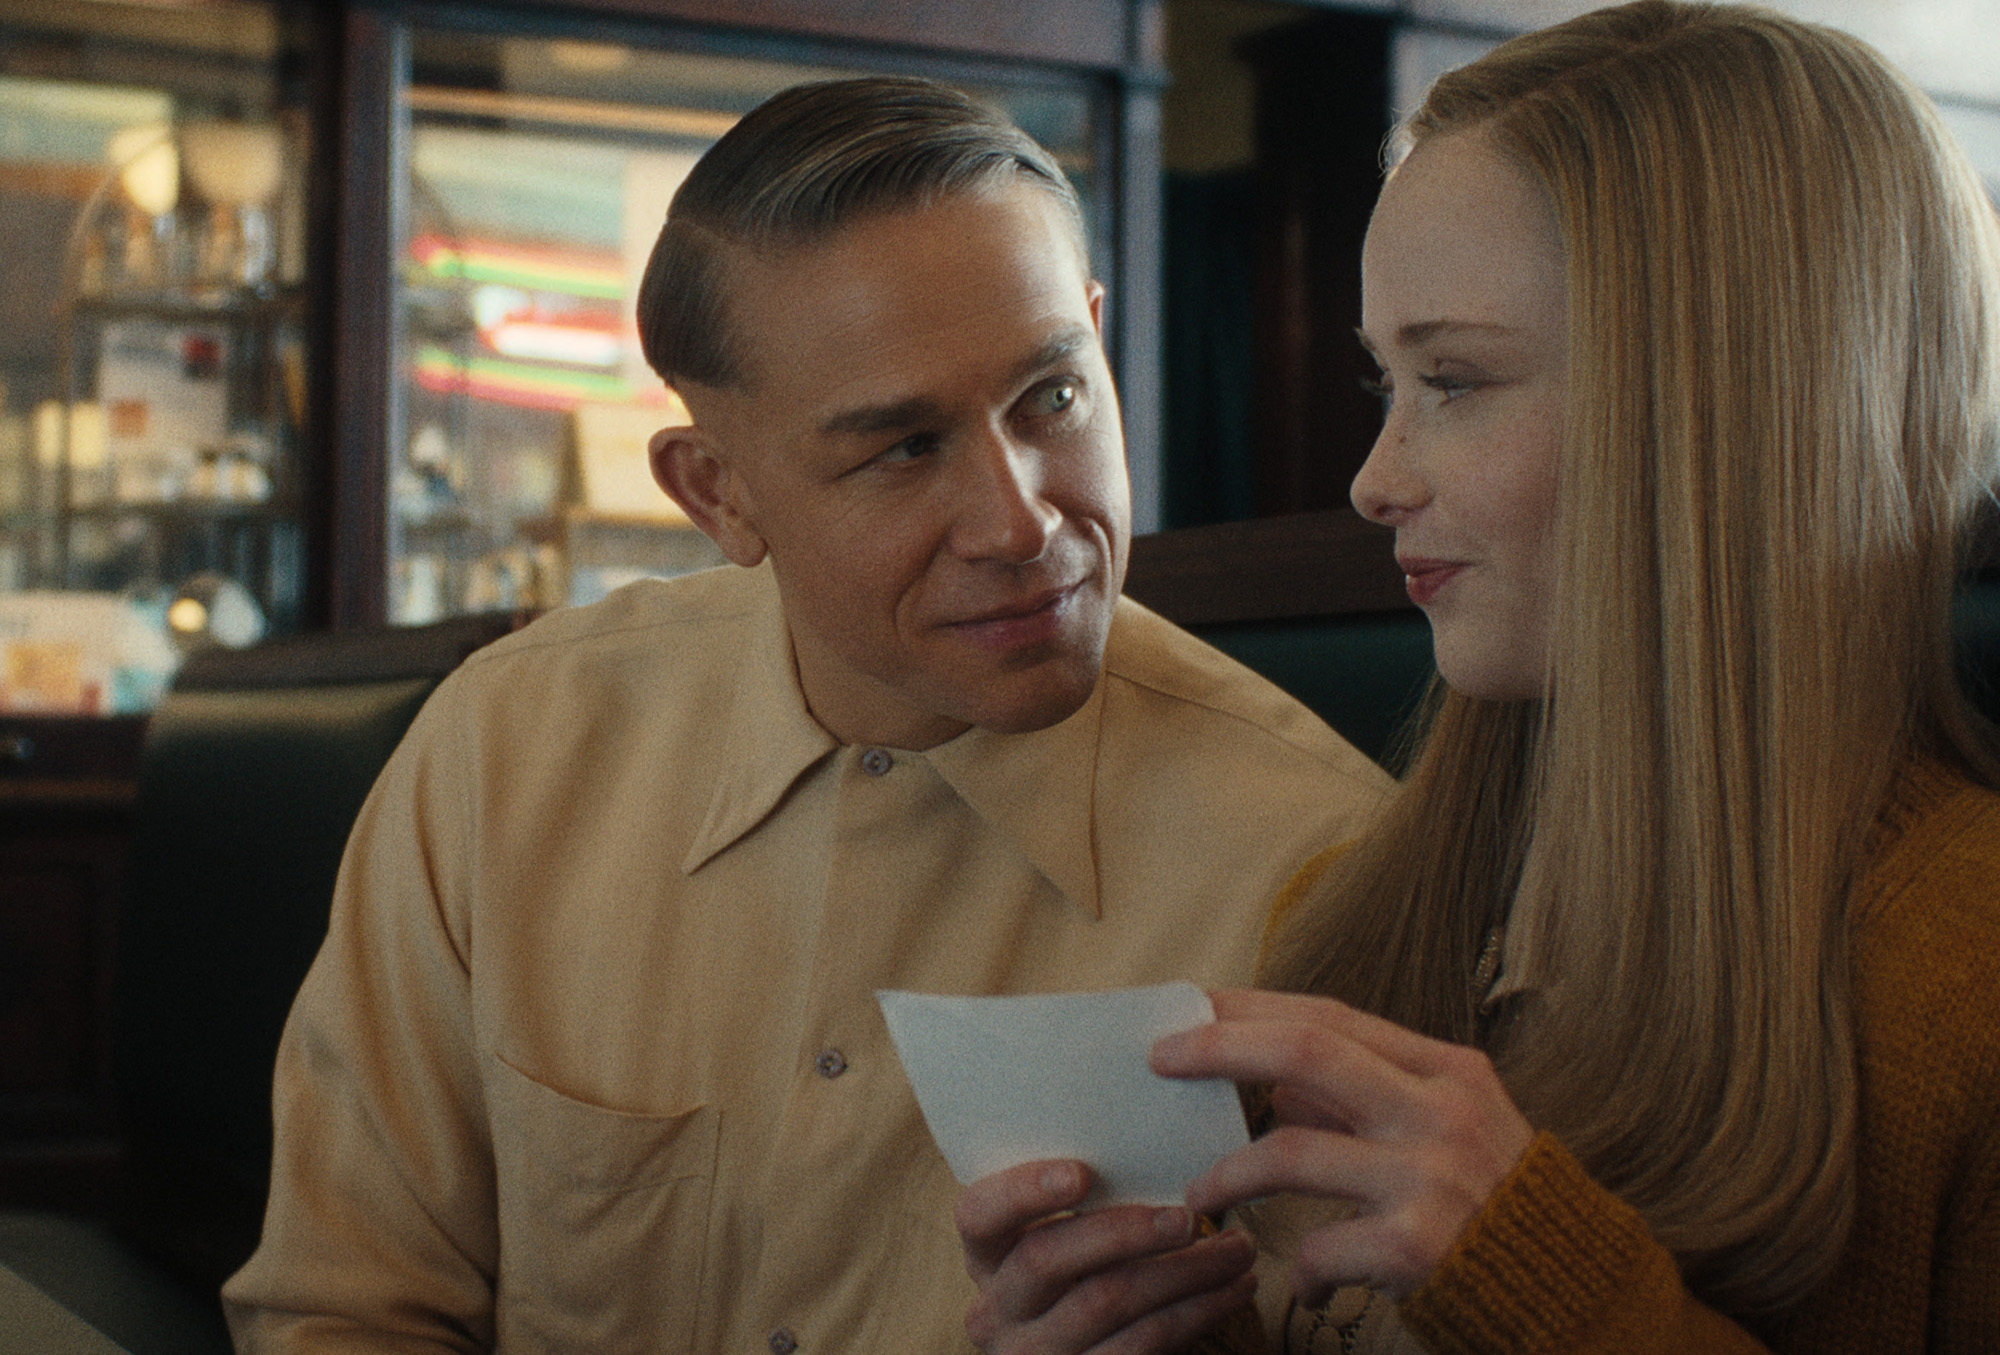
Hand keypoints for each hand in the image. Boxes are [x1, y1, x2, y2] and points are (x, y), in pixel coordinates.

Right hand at [955, 1158, 1259, 1353]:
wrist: (1090, 1350)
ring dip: (1184, 1271)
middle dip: (1126, 1231)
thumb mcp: (1066, 1236)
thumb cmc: (1088, 1271)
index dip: (1024, 1191)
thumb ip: (1083, 1192)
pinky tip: (1233, 1289)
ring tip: (1238, 1248)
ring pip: (1106, 1301)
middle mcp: (996, 1308)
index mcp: (986, 1253)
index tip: (1080, 1173)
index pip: (978, 1214)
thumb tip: (1150, 1127)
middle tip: (1190, 1214)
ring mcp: (1034, 1353)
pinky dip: (1197, 1312)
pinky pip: (1142, 1343)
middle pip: (1048, 1258)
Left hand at [1150, 989, 1533, 1304]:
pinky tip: (1305, 1282)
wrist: (1579, 1294)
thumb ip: (1370, 1096)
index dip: (1253, 1008)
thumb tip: (1275, 1078)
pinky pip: (1318, 1247)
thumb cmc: (1499, 1205)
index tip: (1192, 1006)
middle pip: (1305, 1053)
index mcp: (1446, 1071)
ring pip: (1291, 1151)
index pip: (1331, 1017)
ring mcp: (1428, 1178)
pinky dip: (1300, 1267)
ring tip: (1199, 1194)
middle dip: (1220, 1048)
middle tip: (1160, 1060)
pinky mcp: (1416, 1249)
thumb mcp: (1449, 1127)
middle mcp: (1440, 1112)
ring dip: (1230, 1174)